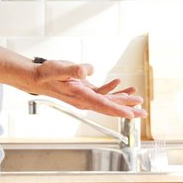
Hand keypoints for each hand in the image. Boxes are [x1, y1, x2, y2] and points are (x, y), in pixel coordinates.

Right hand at [27, 59, 146, 118]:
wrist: (37, 77)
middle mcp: (85, 100)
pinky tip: (120, 83)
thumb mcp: (59, 68)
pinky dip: (113, 90)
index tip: (132, 114)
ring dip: (124, 100)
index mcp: (81, 97)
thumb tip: (89, 70)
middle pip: (110, 107)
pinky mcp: (85, 91)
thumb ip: (74, 69)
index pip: (103, 105)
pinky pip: (102, 94)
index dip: (119, 110)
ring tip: (138, 99)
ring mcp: (85, 97)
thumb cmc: (47, 73)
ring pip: (108, 101)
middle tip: (144, 113)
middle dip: (128, 110)